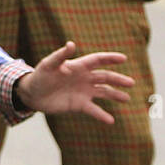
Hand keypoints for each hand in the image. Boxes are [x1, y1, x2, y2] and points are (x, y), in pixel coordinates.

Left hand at [16, 41, 133, 123]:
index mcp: (78, 66)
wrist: (32, 94)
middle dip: (118, 80)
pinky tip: (111, 120)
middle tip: (131, 83)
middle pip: (105, 77)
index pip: (97, 60)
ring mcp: (83, 92)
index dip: (110, 58)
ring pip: (103, 92)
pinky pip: (93, 110)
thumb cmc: (39, 76)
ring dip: (115, 95)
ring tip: (127, 99)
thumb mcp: (48, 65)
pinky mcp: (79, 105)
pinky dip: (102, 115)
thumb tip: (71, 43)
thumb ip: (60, 55)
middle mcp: (84, 78)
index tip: (123, 58)